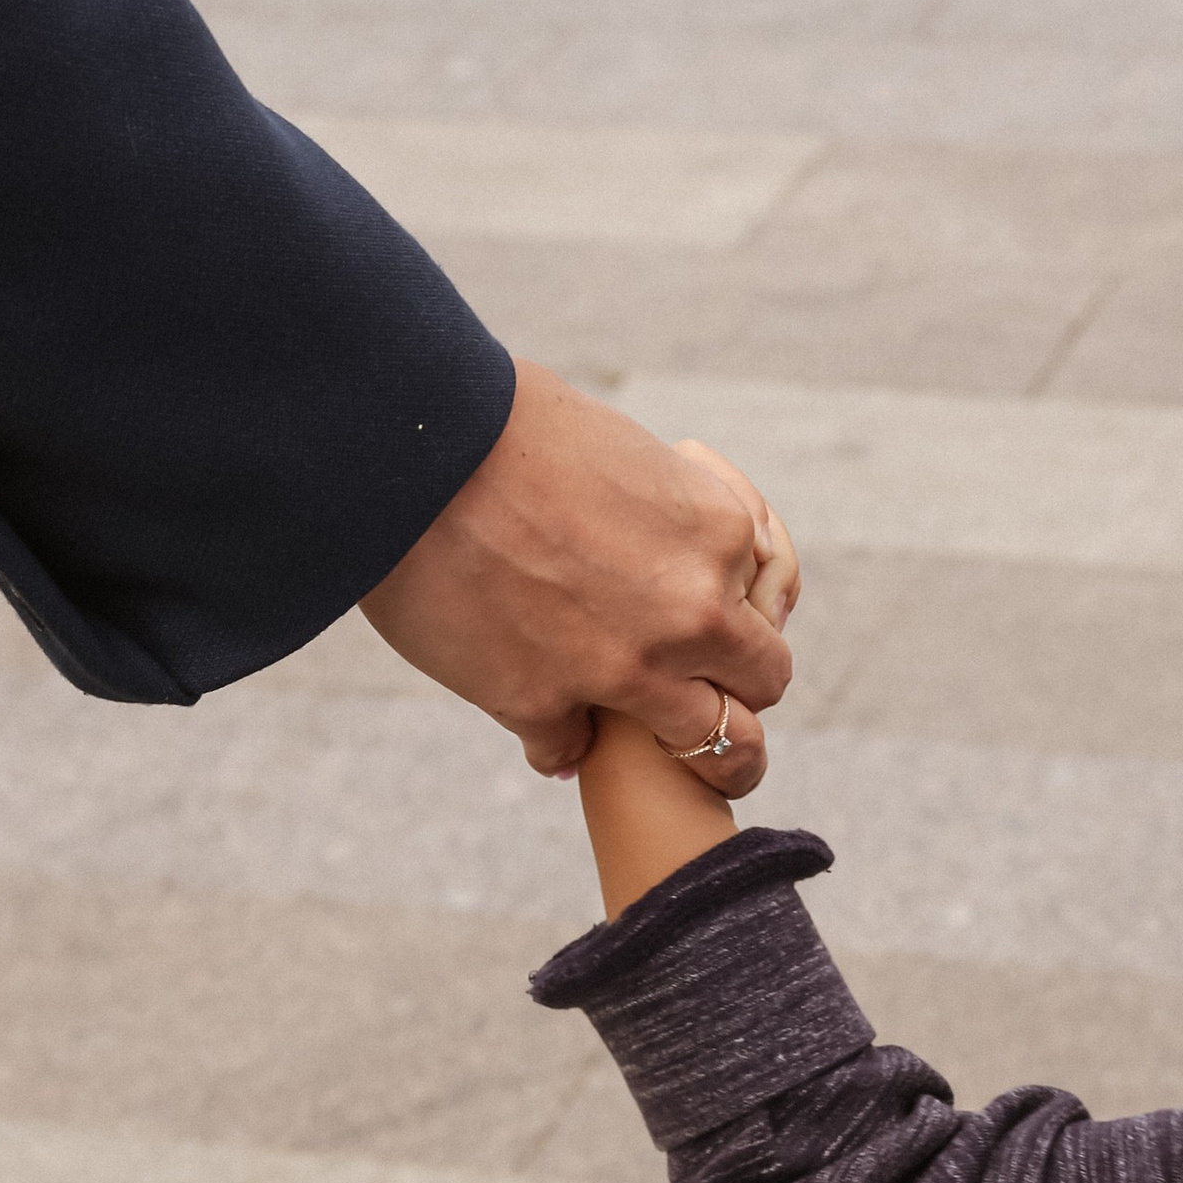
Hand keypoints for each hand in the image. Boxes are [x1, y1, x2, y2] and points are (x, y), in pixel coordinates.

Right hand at [362, 358, 794, 794]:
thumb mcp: (626, 451)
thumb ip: (667, 510)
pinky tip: (541, 726)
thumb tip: (669, 541)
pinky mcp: (539, 704)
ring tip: (674, 759)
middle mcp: (688, 612)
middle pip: (762, 685)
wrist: (414, 448)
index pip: (768, 605)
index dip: (736, 618)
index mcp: (717, 535)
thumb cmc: (509, 423)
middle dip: (740, 695)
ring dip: (694, 753)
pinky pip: (569, 753)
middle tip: (714, 703)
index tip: (709, 627)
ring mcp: (620, 669)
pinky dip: (556, 743)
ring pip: (709, 744)